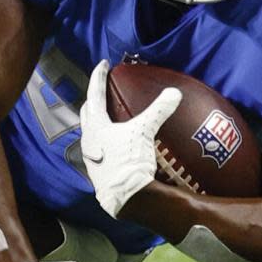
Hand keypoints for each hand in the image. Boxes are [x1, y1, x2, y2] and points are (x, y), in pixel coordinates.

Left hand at [79, 60, 181, 216]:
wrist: (127, 198)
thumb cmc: (130, 162)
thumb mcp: (145, 132)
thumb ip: (159, 111)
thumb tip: (174, 92)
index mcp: (95, 126)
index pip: (94, 94)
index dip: (98, 77)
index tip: (103, 64)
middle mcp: (88, 139)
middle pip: (87, 112)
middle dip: (94, 98)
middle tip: (103, 89)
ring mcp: (92, 156)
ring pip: (91, 130)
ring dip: (97, 120)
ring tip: (110, 114)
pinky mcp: (99, 170)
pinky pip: (99, 146)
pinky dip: (105, 137)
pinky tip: (116, 141)